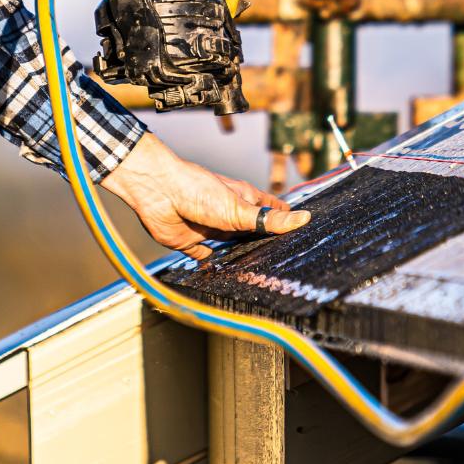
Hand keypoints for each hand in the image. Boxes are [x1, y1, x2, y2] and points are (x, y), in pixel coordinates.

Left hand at [101, 133, 310, 259]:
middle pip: (252, 232)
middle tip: (282, 261)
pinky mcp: (192, 242)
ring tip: (258, 271)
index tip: (302, 231)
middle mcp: (229, 214)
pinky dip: (211, 263)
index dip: (285, 218)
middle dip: (263, 243)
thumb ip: (270, 220)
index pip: (272, 209)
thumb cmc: (199, 191)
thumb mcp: (240, 209)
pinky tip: (220, 272)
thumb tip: (305, 219)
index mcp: (244, 201)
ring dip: (240, 255)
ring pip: (231, 245)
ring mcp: (211, 228)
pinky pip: (204, 256)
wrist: (158, 192)